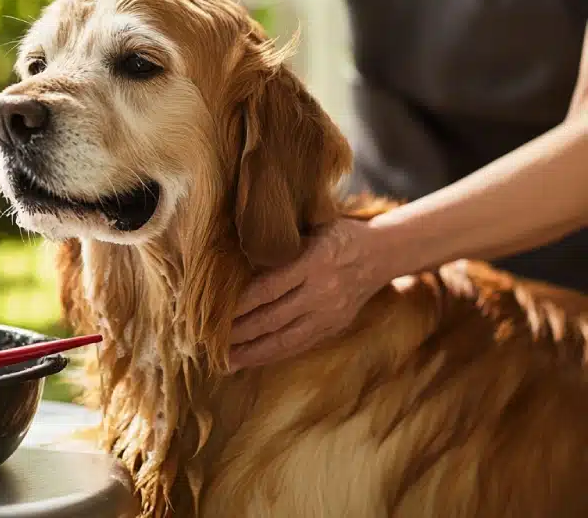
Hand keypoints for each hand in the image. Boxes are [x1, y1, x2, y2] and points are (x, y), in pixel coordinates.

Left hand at [229, 218, 394, 370]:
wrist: (381, 254)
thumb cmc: (338, 235)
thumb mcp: (311, 228)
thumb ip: (281, 245)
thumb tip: (237, 256)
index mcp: (313, 261)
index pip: (268, 288)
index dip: (240, 304)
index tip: (214, 313)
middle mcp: (321, 291)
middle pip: (272, 317)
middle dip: (238, 331)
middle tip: (208, 340)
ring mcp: (328, 313)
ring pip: (284, 339)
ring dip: (251, 351)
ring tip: (224, 360)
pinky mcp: (333, 328)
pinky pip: (298, 346)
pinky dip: (272, 355)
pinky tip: (251, 360)